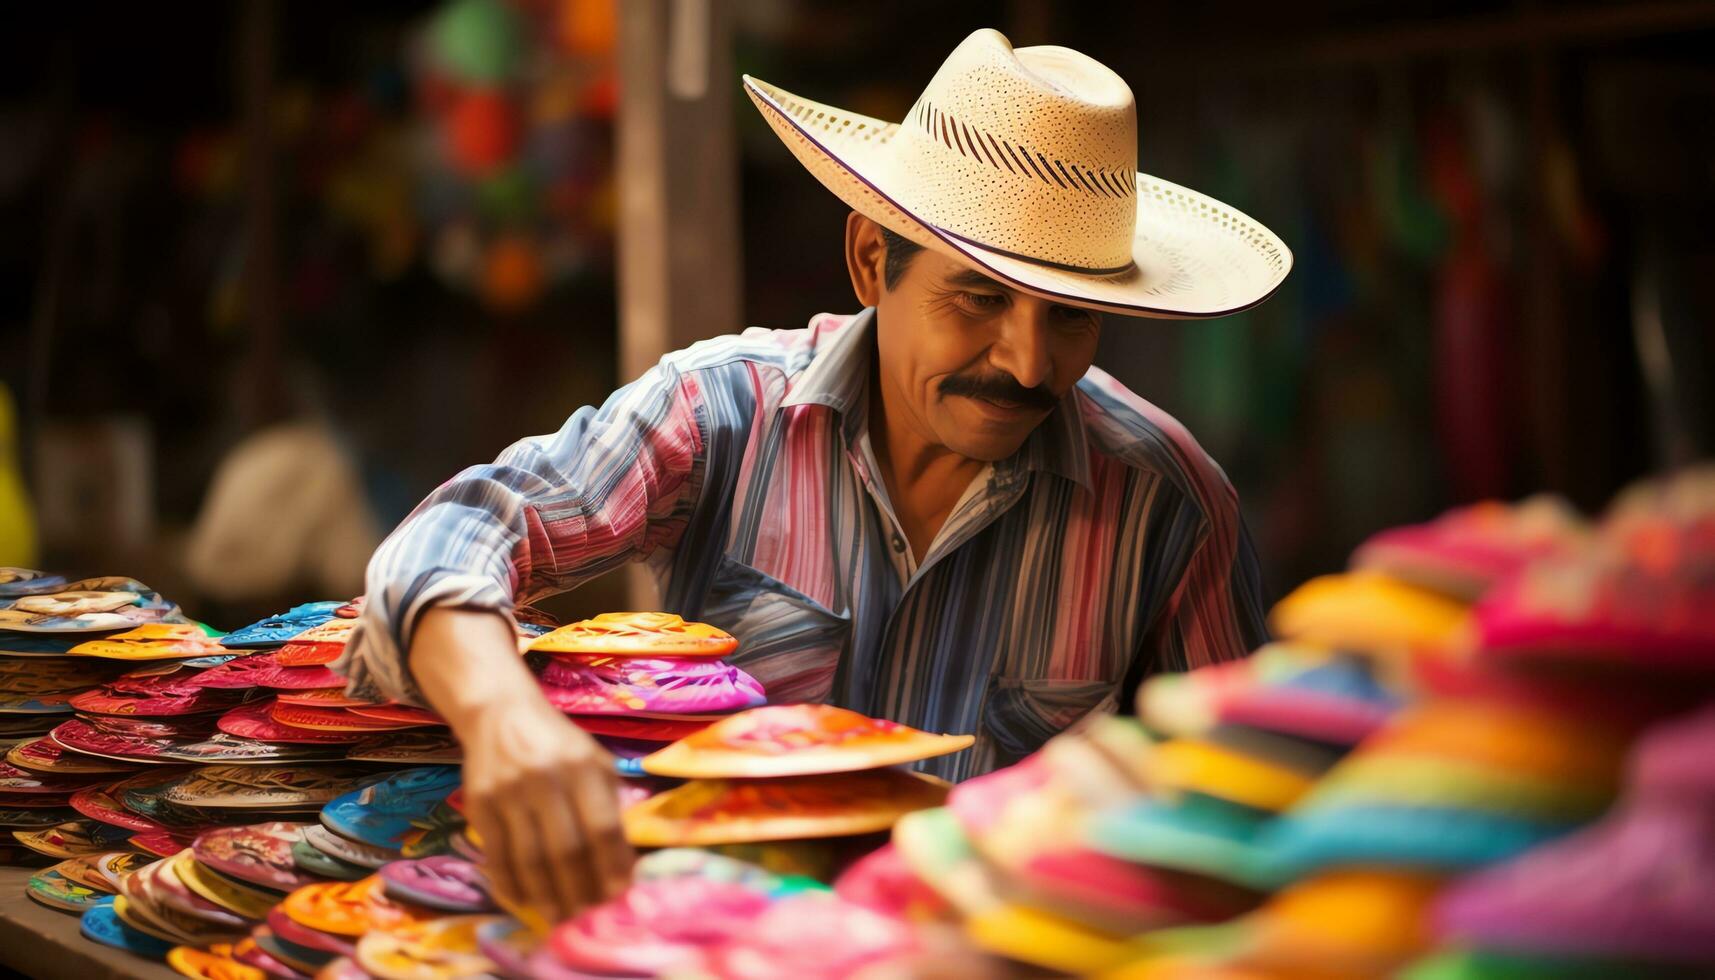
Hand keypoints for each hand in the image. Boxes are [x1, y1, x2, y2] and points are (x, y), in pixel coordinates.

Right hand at [460, 693, 633, 918]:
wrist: (501, 713)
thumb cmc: (559, 744)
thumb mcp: (595, 762)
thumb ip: (609, 806)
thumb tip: (622, 865)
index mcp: (581, 766)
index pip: (601, 826)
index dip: (611, 865)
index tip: (617, 894)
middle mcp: (544, 778)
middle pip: (564, 850)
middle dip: (578, 890)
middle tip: (585, 916)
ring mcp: (507, 791)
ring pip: (528, 859)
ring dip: (545, 896)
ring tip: (558, 916)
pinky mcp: (478, 803)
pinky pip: (496, 855)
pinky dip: (510, 884)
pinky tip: (524, 900)